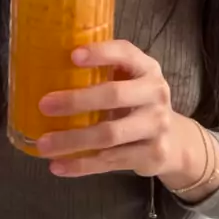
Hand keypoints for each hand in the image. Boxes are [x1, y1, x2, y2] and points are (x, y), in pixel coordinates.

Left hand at [36, 40, 200, 181]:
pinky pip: (110, 162)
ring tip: (43, 144)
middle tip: (44, 104)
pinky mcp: (151, 155)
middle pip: (114, 95)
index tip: (72, 55)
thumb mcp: (131, 80)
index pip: (125, 53)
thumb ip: (104, 72)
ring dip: (72, 140)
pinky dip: (81, 164)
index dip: (100, 53)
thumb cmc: (138, 101)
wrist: (175, 140)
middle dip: (76, 100)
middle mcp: (155, 93)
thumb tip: (50, 67)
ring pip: (109, 134)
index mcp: (147, 68)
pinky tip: (58, 165)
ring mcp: (156, 126)